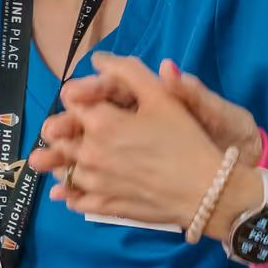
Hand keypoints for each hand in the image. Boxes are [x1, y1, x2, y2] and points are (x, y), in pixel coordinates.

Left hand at [30, 54, 240, 230]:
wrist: (206, 190)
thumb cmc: (187, 140)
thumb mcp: (163, 98)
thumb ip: (129, 72)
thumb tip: (97, 60)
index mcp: (100, 122)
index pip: (70, 99)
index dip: (82, 96)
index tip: (98, 101)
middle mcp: (88, 152)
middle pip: (60, 135)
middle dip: (69, 128)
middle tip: (87, 129)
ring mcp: (93, 182)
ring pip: (63, 168)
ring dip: (66, 161)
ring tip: (81, 158)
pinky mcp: (102, 206)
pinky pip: (74, 200)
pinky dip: (71, 194)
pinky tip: (79, 189)